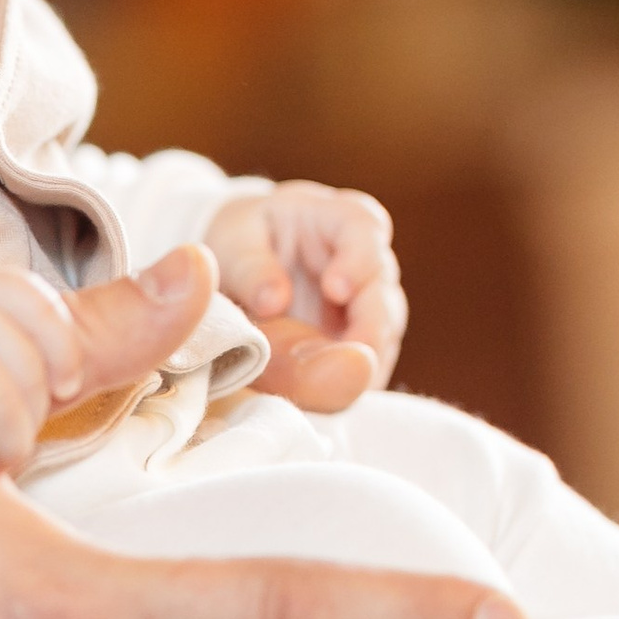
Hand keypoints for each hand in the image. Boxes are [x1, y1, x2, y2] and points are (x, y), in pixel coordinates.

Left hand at [207, 181, 406, 412]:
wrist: (243, 271)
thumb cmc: (242, 243)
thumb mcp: (235, 242)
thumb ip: (251, 267)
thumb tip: (274, 300)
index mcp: (338, 219)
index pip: (364, 229)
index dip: (358, 259)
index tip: (336, 288)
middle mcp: (366, 262)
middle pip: (383, 290)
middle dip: (370, 324)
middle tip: (352, 356)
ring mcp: (369, 306)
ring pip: (383, 334)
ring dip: (362, 360)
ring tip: (335, 385)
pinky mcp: (360, 344)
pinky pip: (367, 367)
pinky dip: (352, 383)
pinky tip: (331, 399)